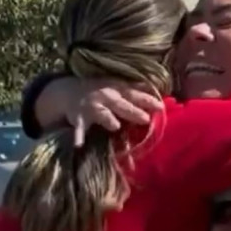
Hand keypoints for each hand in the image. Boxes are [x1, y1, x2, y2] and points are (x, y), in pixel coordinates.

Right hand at [35, 76, 163, 146]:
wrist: (69, 91)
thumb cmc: (100, 90)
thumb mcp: (117, 86)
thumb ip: (136, 90)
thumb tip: (159, 91)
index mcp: (117, 90)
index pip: (134, 95)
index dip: (147, 100)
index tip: (161, 107)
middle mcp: (105, 97)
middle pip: (121, 105)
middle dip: (133, 111)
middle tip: (146, 119)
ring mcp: (92, 108)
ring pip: (102, 114)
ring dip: (108, 119)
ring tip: (115, 126)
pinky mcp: (79, 119)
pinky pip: (79, 129)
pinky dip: (78, 136)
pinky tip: (79, 144)